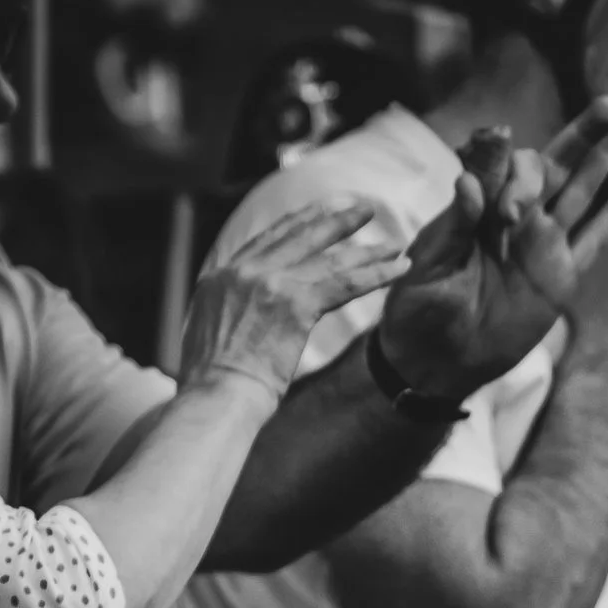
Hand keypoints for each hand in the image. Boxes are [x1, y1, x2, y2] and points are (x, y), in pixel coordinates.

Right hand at [183, 198, 409, 408]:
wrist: (213, 398)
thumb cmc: (209, 388)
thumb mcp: (207, 338)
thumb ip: (226, 316)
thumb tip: (236, 327)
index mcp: (221, 276)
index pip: (268, 240)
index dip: (300, 223)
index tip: (321, 213)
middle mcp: (245, 270)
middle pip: (300, 236)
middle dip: (335, 220)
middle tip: (362, 209)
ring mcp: (270, 283)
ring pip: (328, 259)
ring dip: (365, 249)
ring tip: (393, 244)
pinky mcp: (295, 305)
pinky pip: (345, 283)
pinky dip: (376, 274)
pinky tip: (400, 267)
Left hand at [378, 102, 607, 397]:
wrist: (435, 359)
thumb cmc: (422, 304)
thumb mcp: (433, 258)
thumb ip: (457, 219)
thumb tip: (470, 178)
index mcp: (484, 204)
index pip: (513, 168)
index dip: (516, 176)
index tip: (506, 215)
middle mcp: (518, 217)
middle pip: (557, 164)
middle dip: (583, 133)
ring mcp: (543, 246)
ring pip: (581, 191)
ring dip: (604, 156)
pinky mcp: (560, 279)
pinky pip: (593, 242)